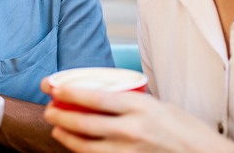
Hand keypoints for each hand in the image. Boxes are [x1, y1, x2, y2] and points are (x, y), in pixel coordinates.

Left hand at [40, 78, 233, 152]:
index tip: (52, 87)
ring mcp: (129, 152)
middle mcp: (132, 130)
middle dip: (60, 115)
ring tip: (57, 128)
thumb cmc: (184, 128)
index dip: (68, 92)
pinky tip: (77, 147)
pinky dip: (84, 152)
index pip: (94, 97)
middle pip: (84, 122)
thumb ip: (129, 101)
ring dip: (66, 136)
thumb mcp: (157, 104)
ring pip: (85, 146)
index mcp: (139, 107)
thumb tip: (101, 94)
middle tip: (49, 109)